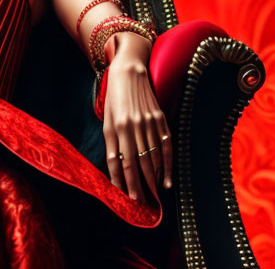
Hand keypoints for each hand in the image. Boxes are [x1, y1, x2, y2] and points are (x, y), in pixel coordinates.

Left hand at [102, 40, 172, 202]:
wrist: (129, 70)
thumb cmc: (114, 99)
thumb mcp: (107, 121)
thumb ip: (112, 146)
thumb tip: (115, 171)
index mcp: (119, 128)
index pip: (124, 163)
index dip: (127, 183)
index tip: (130, 200)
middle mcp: (135, 127)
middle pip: (141, 164)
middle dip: (142, 186)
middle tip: (144, 204)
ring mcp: (150, 122)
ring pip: (155, 157)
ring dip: (154, 179)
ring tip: (154, 196)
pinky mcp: (161, 118)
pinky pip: (166, 146)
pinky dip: (168, 165)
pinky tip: (167, 180)